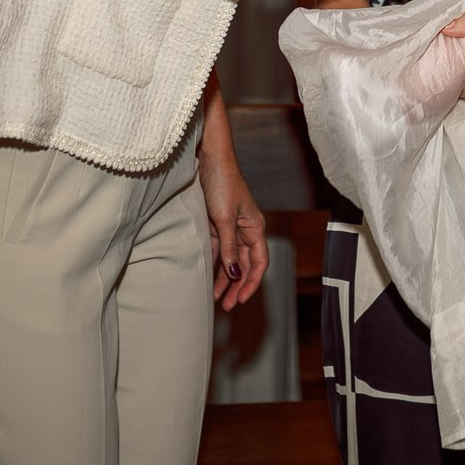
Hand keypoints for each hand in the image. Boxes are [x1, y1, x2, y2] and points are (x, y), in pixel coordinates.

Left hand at [198, 141, 267, 311]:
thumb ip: (228, 247)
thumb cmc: (222, 183)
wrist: (209, 158)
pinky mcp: (215, 222)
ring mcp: (230, 226)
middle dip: (237, 286)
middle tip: (226, 306)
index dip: (252, 283)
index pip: (258, 263)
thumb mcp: (223, 219)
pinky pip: (218, 249)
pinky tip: (206, 277)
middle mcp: (246, 229)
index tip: (240, 300)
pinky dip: (214, 263)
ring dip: (224, 278)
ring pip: (231, 259)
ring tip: (215, 298)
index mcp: (255, 227)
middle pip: (245, 264)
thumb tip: (233, 273)